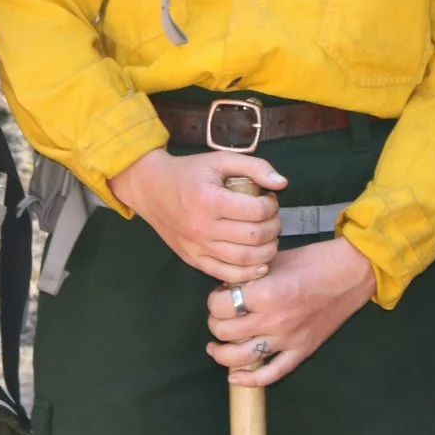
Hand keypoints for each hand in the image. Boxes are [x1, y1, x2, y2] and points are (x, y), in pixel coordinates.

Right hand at [110, 149, 284, 282]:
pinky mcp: (193, 260)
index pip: (257, 211)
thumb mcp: (220, 160)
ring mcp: (198, 247)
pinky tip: (260, 263)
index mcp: (210, 200)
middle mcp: (203, 228)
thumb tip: (282, 183)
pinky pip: (226, 275)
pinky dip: (249, 273)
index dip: (272, 206)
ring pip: (245, 260)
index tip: (269, 200)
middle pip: (255, 237)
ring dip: (267, 251)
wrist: (151, 189)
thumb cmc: (189, 172)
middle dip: (274, 228)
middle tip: (273, 219)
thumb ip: (255, 167)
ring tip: (269, 238)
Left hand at [206, 238, 376, 386]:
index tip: (221, 295)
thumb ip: (249, 276)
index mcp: (266, 293)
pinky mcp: (302, 352)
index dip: (214, 300)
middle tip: (222, 315)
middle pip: (224, 331)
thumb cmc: (314, 260)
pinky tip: (234, 377)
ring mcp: (288, 340)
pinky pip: (272, 374)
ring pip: (240, 358)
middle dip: (216, 322)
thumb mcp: (275, 260)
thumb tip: (226, 289)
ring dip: (221, 354)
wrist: (351, 272)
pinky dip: (249, 380)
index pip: (219, 306)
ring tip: (216, 347)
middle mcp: (273, 320)